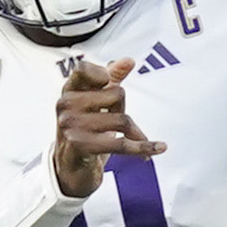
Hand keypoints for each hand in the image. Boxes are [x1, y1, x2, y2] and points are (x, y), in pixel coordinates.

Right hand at [53, 58, 166, 197]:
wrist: (70, 166)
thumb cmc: (85, 128)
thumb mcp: (96, 101)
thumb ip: (111, 77)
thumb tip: (128, 61)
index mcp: (69, 90)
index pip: (83, 69)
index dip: (102, 73)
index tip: (108, 80)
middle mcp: (66, 105)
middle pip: (115, 93)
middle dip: (122, 107)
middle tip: (111, 119)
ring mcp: (72, 126)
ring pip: (121, 120)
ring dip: (133, 131)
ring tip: (131, 137)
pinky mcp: (82, 146)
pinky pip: (121, 144)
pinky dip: (143, 147)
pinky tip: (159, 148)